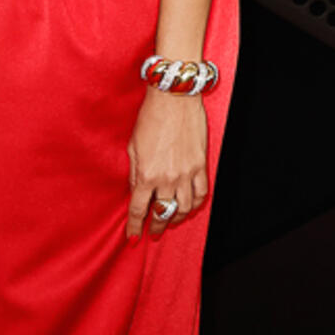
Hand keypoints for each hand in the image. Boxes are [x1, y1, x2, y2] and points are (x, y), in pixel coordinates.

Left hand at [126, 86, 207, 241]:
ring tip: (170, 221)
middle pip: (162, 213)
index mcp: (147, 174)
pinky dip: (195, 204)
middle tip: (152, 233)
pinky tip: (189, 207)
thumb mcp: (133, 146)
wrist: (173, 98)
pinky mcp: (201, 166)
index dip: (135, 226)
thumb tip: (136, 192)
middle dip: (156, 226)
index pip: (139, 209)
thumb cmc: (150, 118)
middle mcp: (167, 178)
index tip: (133, 236)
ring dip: (177, 218)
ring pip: (184, 208)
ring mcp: (187, 173)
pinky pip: (201, 193)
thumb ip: (134, 173)